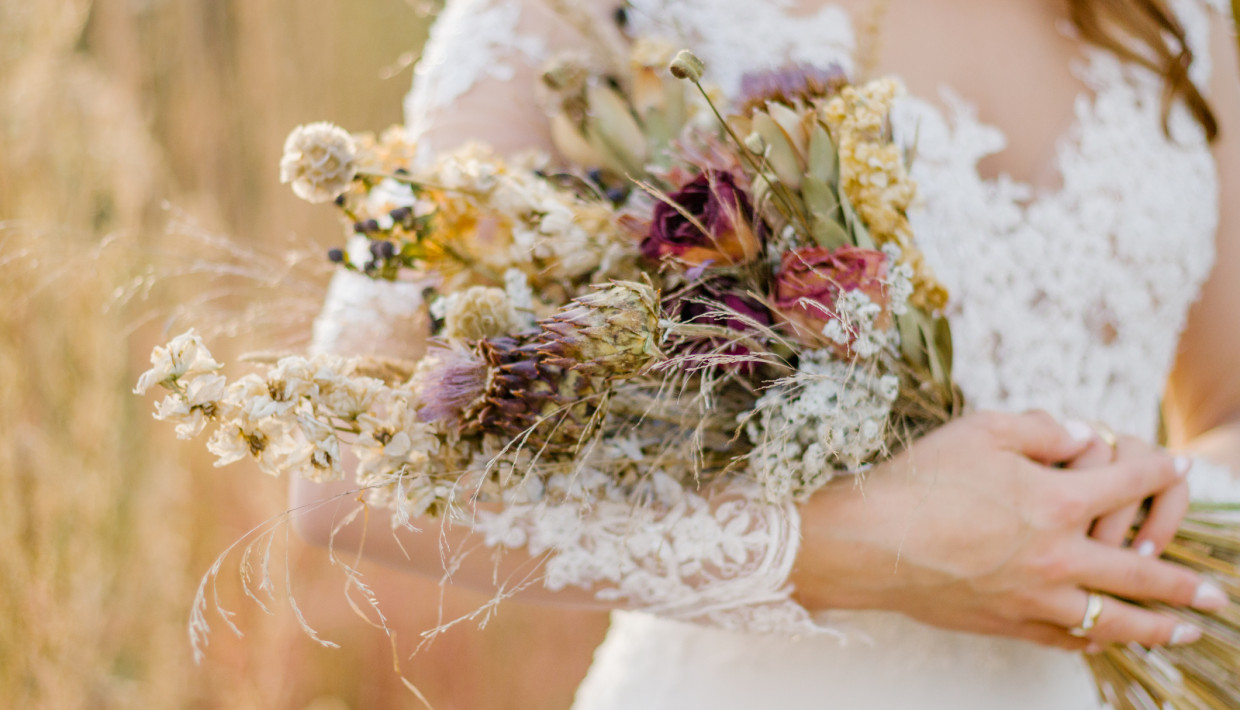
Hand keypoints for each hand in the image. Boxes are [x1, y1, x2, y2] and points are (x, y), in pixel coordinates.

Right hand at [790, 411, 1228, 649]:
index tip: (1175, 464)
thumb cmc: (920, 480)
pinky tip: (1107, 640)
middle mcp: (1058, 555)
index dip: (1157, 469)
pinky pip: (1066, 640)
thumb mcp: (980, 430)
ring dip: (1158, 626)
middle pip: (1142, 571)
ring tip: (1186, 629)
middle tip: (1216, 592)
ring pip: (1114, 618)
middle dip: (1185, 581)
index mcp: (1055, 499)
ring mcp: (1036, 596)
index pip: (1128, 483)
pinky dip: (1094, 641)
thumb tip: (1083, 436)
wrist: (871, 542)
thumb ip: (1040, 428)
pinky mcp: (1009, 622)